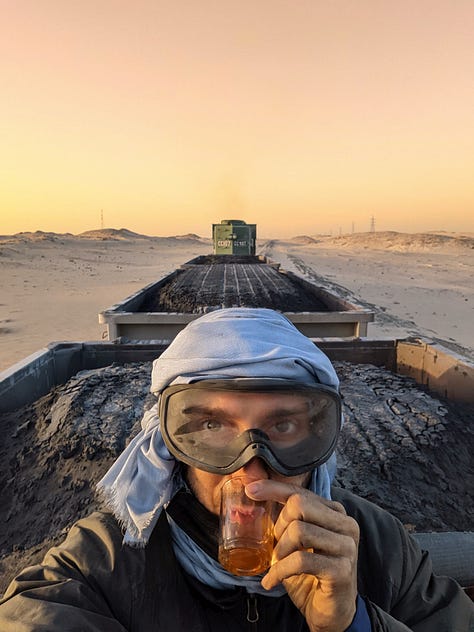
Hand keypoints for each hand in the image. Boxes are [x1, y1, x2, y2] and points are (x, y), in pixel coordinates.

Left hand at [246, 480, 358, 631]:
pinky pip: (300, 560)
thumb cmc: (311, 574)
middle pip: (299, 505)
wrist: (331, 612)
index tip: (250, 490)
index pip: (300, 492)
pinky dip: (280, 570)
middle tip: (276, 548)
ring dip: (280, 551)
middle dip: (279, 526)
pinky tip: (272, 580)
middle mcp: (345, 525)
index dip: (274, 489)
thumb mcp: (296, 543)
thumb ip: (285, 521)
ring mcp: (346, 546)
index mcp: (335, 513)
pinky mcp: (341, 570)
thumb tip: (255, 499)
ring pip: (299, 530)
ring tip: (277, 564)